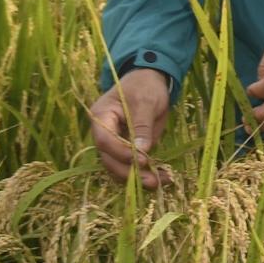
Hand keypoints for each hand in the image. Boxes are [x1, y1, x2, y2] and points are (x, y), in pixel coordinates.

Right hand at [89, 68, 173, 187]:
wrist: (149, 80)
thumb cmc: (145, 86)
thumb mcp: (146, 101)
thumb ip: (142, 125)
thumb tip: (141, 151)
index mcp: (101, 116)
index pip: (104, 141)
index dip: (121, 153)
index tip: (141, 160)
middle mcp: (103, 133)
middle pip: (109, 159)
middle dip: (130, 173)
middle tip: (152, 181)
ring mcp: (113, 142)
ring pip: (120, 167)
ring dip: (139, 178)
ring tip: (161, 182)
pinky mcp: (126, 149)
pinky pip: (131, 165)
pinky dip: (146, 172)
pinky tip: (162, 178)